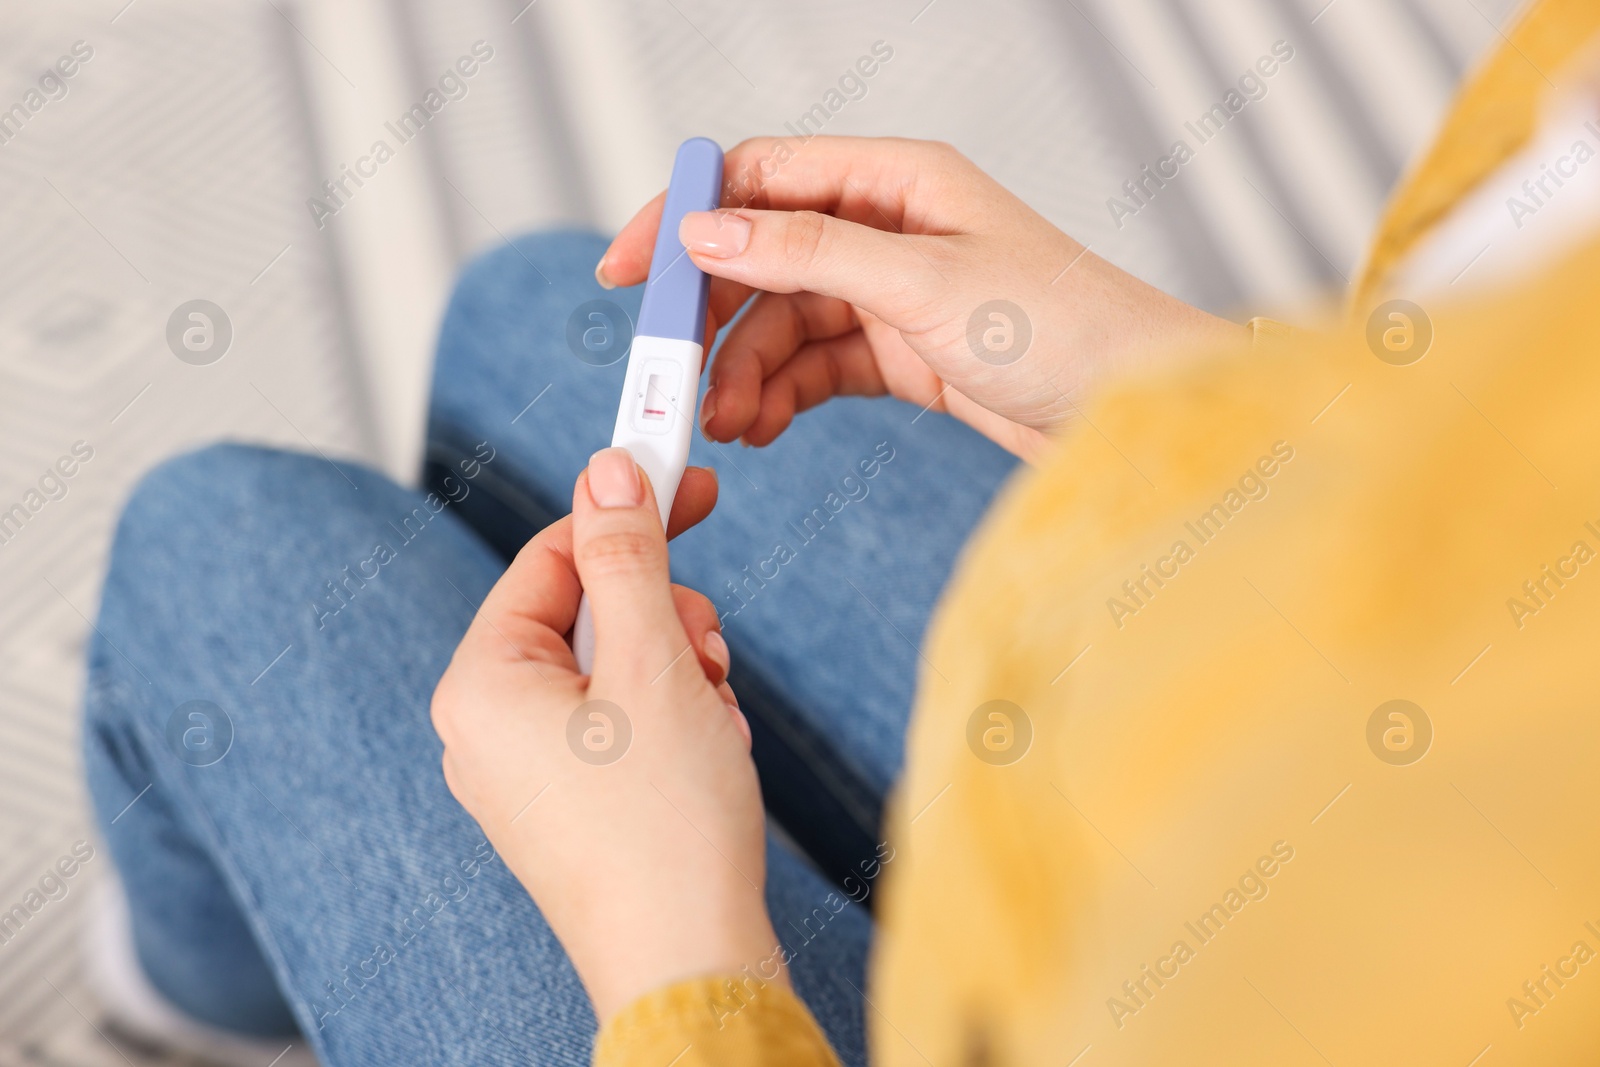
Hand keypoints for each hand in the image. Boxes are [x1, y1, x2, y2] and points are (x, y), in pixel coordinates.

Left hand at [431, 449, 779, 1021]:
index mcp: (482, 683)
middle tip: (706, 653)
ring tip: (711, 724)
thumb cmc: (664, 823)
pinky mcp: (568, 805)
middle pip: (588, 611)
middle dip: (664, 621)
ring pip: (616, 666)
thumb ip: (626, 555)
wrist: (689, 962)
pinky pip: (621, 722)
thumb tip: (607, 468)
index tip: (690, 482)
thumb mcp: (651, 660)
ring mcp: (525, 772)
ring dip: (680, 673)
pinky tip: (706, 757)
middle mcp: (487, 726)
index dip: (626, 513)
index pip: (551, 556)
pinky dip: (675, 720)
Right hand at [597, 136, 1245, 460]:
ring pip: (786, 322)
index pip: (761, 177)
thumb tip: (707, 231)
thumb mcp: (921, 282)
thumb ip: (808, 251)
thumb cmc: (1063, 326)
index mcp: (896, 180)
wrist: (1135, 411)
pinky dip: (784, 394)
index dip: (686, 219)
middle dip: (713, 317)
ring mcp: (895, 292)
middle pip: (764, 257)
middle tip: (671, 377)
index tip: (628, 273)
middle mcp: (889, 228)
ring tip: (727, 424)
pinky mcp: (905, 353)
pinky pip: (818, 366)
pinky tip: (762, 427)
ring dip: (746, 371)